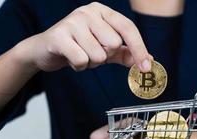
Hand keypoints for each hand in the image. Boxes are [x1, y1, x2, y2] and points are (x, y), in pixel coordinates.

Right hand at [15, 2, 151, 71]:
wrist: (46, 50)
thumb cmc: (81, 47)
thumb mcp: (107, 50)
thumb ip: (127, 54)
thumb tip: (149, 61)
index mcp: (103, 11)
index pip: (128, 28)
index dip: (139, 49)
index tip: (146, 67)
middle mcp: (89, 11)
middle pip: (114, 44)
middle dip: (105, 56)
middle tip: (92, 52)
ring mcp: (73, 21)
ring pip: (98, 55)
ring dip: (91, 63)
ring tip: (80, 54)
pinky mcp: (59, 35)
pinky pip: (81, 60)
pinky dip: (79, 66)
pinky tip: (70, 59)